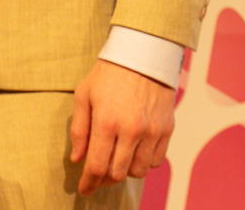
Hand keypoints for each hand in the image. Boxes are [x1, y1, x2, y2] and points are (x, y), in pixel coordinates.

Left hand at [69, 59, 175, 195]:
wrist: (143, 55)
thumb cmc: (108, 74)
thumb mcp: (84, 95)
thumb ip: (79, 129)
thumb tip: (77, 159)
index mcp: (106, 122)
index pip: (97, 166)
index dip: (89, 183)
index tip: (84, 190)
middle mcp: (131, 130)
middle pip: (118, 173)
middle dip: (105, 178)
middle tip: (99, 173)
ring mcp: (152, 131)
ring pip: (139, 171)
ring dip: (126, 171)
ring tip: (117, 159)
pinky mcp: (167, 129)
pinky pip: (156, 161)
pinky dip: (144, 162)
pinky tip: (135, 152)